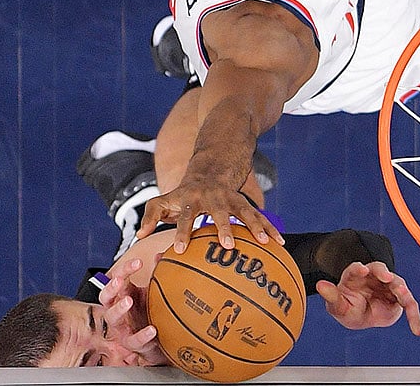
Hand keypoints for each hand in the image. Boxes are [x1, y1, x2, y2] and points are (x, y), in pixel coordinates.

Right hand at [99, 258, 168, 365]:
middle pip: (105, 296)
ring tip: (128, 300)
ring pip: (112, 317)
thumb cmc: (148, 313)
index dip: (124, 270)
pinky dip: (142, 335)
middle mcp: (117, 310)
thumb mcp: (151, 293)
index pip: (116, 278)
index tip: (138, 262)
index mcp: (122, 296)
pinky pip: (135, 340)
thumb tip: (159, 255)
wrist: (156, 342)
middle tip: (120, 280)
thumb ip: (155, 275)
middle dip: (111, 287)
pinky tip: (151, 330)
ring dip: (119, 308)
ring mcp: (121, 327)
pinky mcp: (131, 343)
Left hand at [135, 182, 282, 252]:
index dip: (181, 231)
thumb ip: (151, 217)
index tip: (179, 249)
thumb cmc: (182, 194)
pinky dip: (270, 229)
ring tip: (267, 242)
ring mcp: (231, 198)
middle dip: (224, 227)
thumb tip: (139, 237)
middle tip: (228, 246)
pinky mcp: (244, 203)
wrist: (210, 169)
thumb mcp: (163, 200)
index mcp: (191, 199)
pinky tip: (280, 244)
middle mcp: (212, 197)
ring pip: (245, 211)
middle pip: (218, 212)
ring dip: (256, 226)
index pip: (184, 216)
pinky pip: (259, 216)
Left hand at [315, 261, 419, 335]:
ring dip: (400, 289)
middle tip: (386, 277)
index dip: (359, 268)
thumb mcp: (338, 307)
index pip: (356, 269)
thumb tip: (320, 285)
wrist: (360, 316)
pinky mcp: (398, 297)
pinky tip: (417, 330)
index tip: (362, 270)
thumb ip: (331, 296)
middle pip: (379, 269)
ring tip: (402, 294)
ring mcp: (387, 285)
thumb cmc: (348, 308)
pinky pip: (409, 305)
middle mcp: (373, 277)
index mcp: (355, 276)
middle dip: (383, 272)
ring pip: (396, 283)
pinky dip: (414, 317)